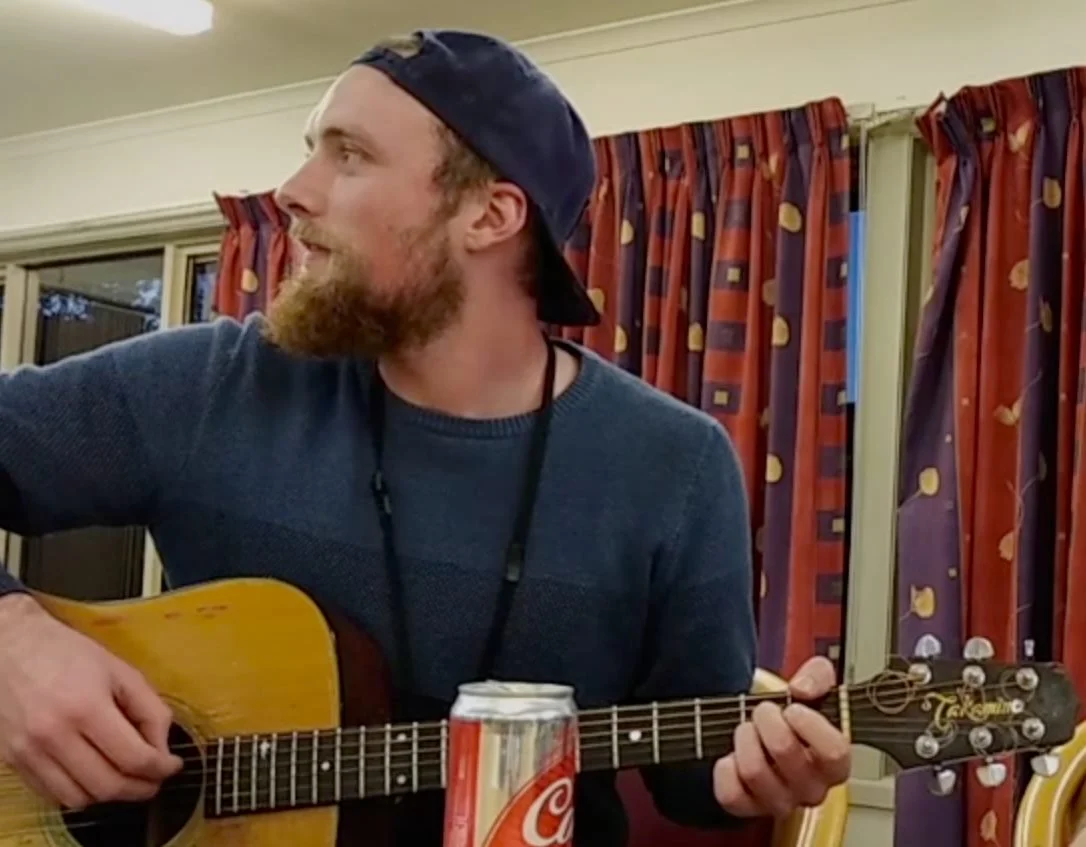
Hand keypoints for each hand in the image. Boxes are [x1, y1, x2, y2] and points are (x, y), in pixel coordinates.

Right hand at [0, 594, 182, 809]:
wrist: (8, 646)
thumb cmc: (68, 653)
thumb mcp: (120, 671)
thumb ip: (149, 709)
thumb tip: (162, 748)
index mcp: (86, 707)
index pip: (133, 758)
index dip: (161, 769)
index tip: (173, 766)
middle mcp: (54, 736)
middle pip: (107, 786)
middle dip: (140, 789)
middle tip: (155, 779)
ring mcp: (28, 752)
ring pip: (79, 799)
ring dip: (109, 795)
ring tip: (126, 778)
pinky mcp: (12, 761)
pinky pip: (52, 795)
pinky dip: (79, 792)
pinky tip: (93, 774)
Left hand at [712, 656, 850, 818]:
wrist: (765, 733)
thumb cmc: (792, 717)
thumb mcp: (813, 686)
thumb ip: (818, 676)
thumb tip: (803, 688)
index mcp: (835, 764)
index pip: (834, 751)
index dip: (809, 724)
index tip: (794, 708)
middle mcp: (812, 789)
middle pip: (784, 750)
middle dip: (766, 719)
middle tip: (764, 712)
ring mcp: (780, 802)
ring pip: (754, 771)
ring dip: (744, 738)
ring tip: (748, 730)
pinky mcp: (748, 807)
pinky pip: (730, 793)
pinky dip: (725, 769)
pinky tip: (733, 757)